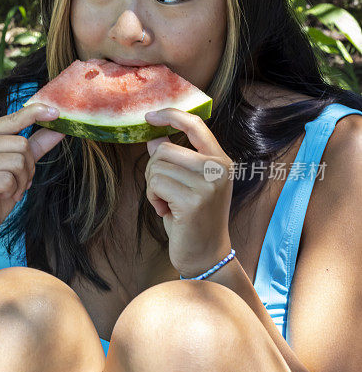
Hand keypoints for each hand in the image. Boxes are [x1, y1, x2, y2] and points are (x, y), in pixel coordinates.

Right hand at [0, 104, 64, 251]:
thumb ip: (35, 147)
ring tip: (9, 191)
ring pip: (16, 162)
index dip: (35, 113)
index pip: (11, 118)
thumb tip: (59, 128)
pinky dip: (11, 192)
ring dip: (21, 182)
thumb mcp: (18, 169)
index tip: (56, 112)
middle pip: (20, 144)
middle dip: (28, 168)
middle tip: (19, 183)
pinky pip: (6, 180)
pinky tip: (0, 197)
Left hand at [144, 109, 233, 277]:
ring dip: (153, 186)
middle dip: (153, 170)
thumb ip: (175, 161)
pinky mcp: (194, 201)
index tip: (150, 116)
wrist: (206, 255)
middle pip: (165, 149)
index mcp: (220, 161)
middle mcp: (218, 169)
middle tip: (162, 192)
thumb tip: (154, 139)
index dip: (170, 115)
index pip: (195, 125)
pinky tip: (165, 211)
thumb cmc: (193, 220)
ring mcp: (208, 184)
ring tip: (167, 203)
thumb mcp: (186, 185)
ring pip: (157, 167)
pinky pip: (156, 184)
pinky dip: (153, 198)